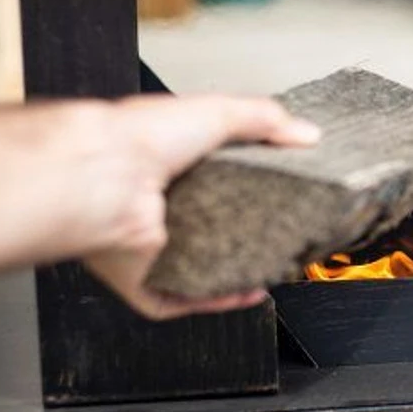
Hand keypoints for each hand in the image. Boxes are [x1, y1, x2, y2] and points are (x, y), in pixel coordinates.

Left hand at [81, 94, 320, 320]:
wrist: (105, 176)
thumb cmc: (140, 138)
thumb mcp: (218, 110)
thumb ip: (265, 118)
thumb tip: (307, 133)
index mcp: (171, 166)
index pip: (218, 180)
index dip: (252, 188)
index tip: (284, 194)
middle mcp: (160, 208)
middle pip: (213, 228)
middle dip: (249, 236)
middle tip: (283, 234)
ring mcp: (153, 245)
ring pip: (200, 269)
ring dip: (236, 273)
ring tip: (271, 266)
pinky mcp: (146, 278)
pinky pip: (183, 299)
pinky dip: (215, 301)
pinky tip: (244, 291)